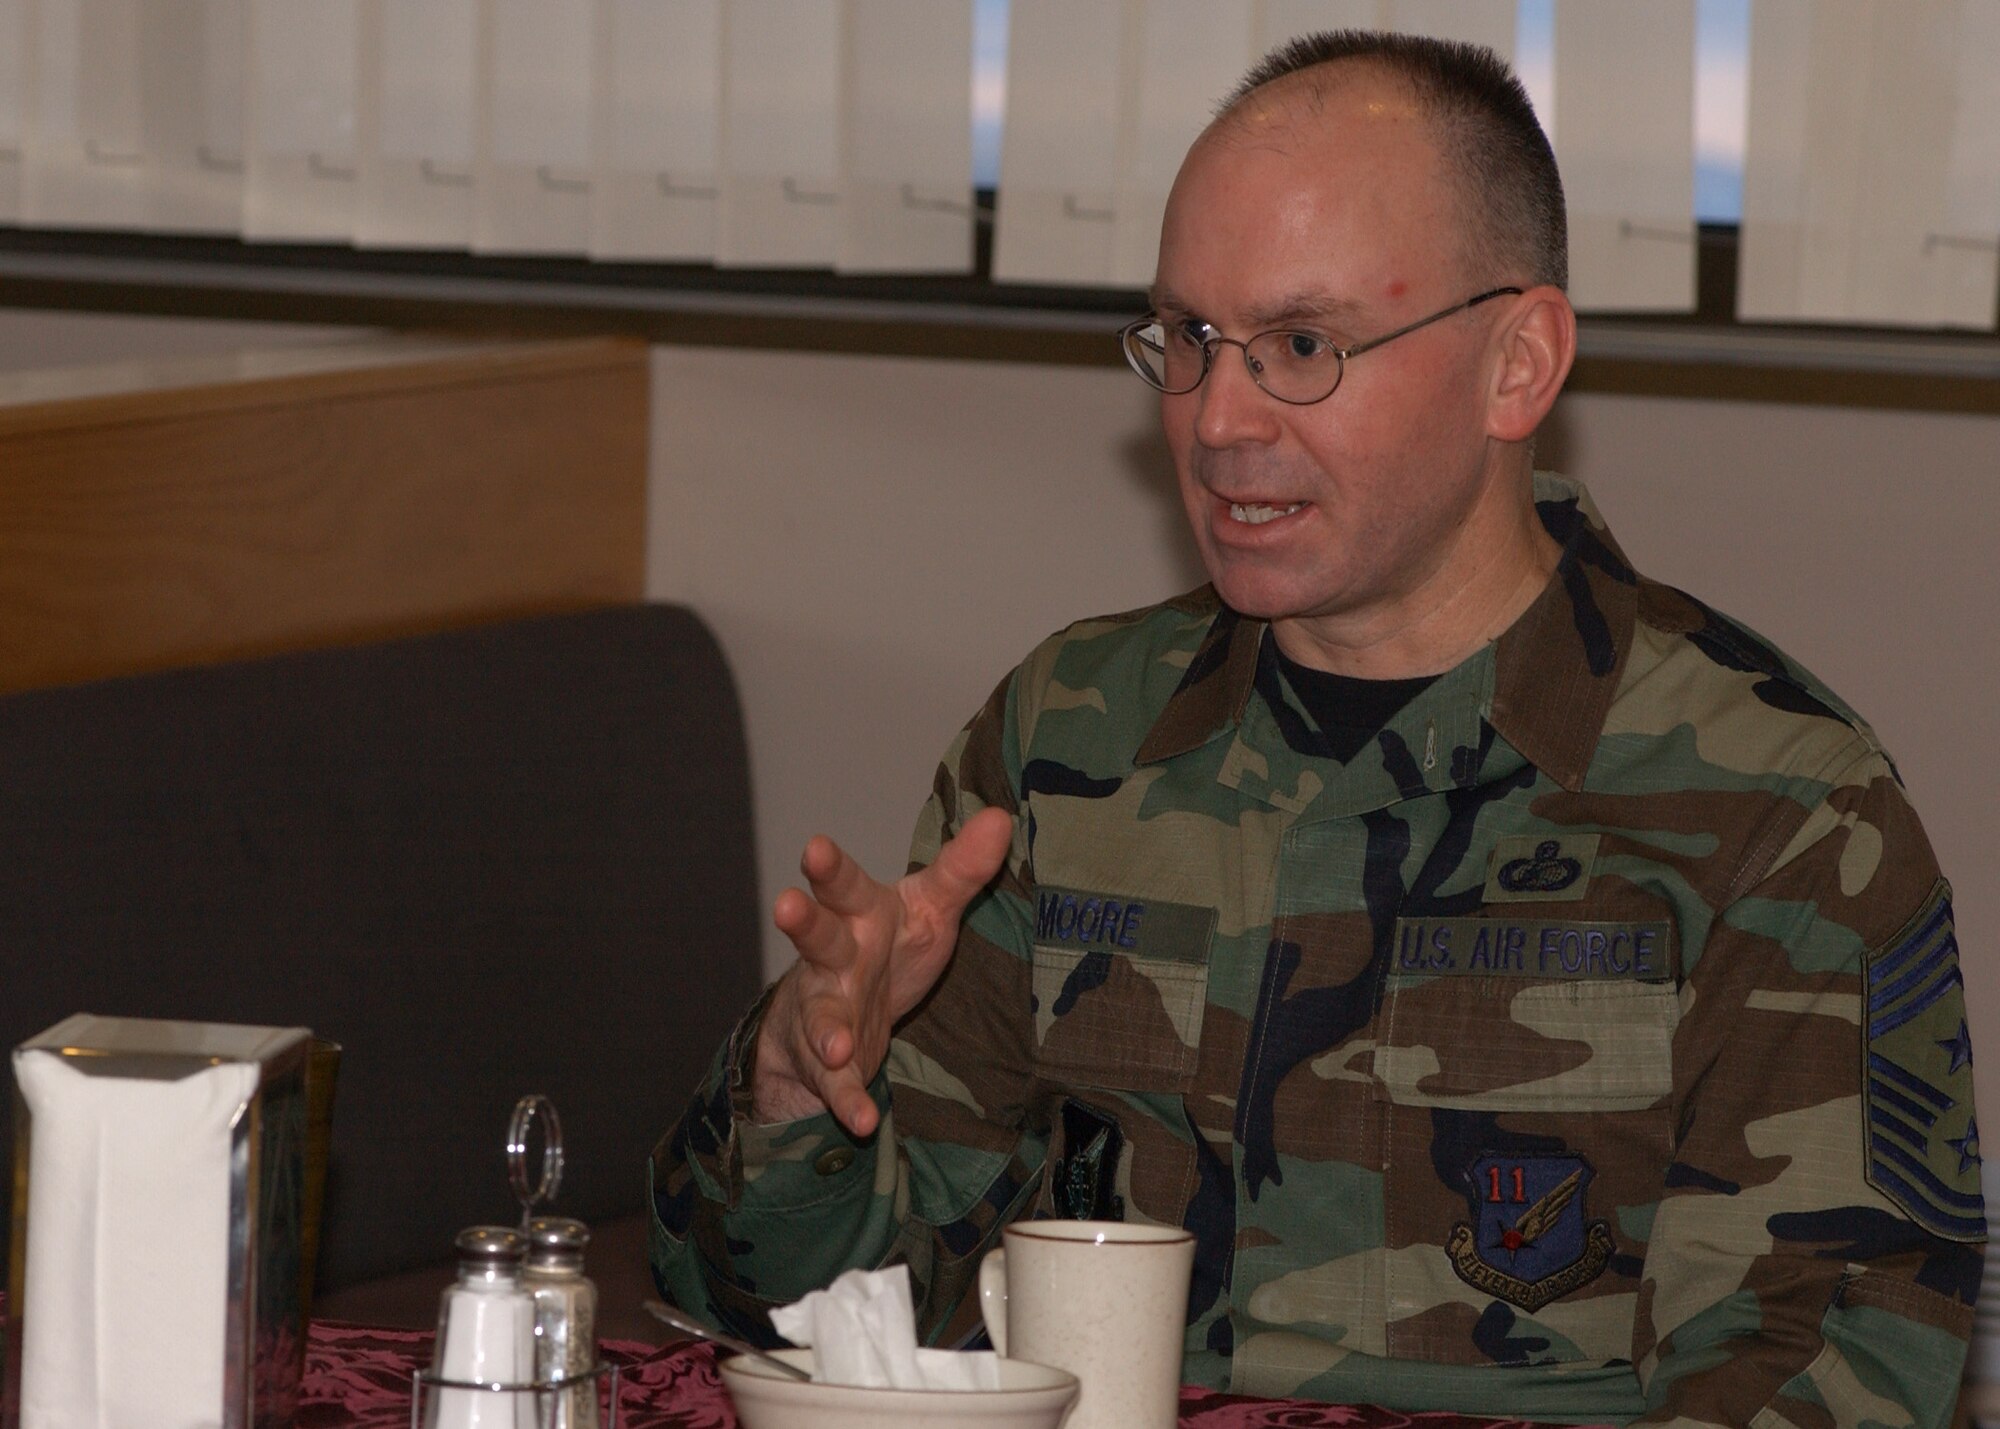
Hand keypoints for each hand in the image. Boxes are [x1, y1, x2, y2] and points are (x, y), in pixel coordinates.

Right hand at [753, 806, 1013, 1135]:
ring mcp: (828, 1012)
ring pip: (821, 1015)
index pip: (844, 885)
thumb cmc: (886, 949)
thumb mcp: (927, 907)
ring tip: (836, 1044)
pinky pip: (836, 1086)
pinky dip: (847, 1101)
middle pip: (817, 937)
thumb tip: (999, 816)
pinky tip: (861, 1121)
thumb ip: (960, 868)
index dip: (829, 867)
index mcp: (859, 915)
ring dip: (826, 1029)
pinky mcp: (830, 1066)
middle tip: (786, 906)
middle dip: (803, 923)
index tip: (816, 847)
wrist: (836, 1023)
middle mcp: (835, 959)